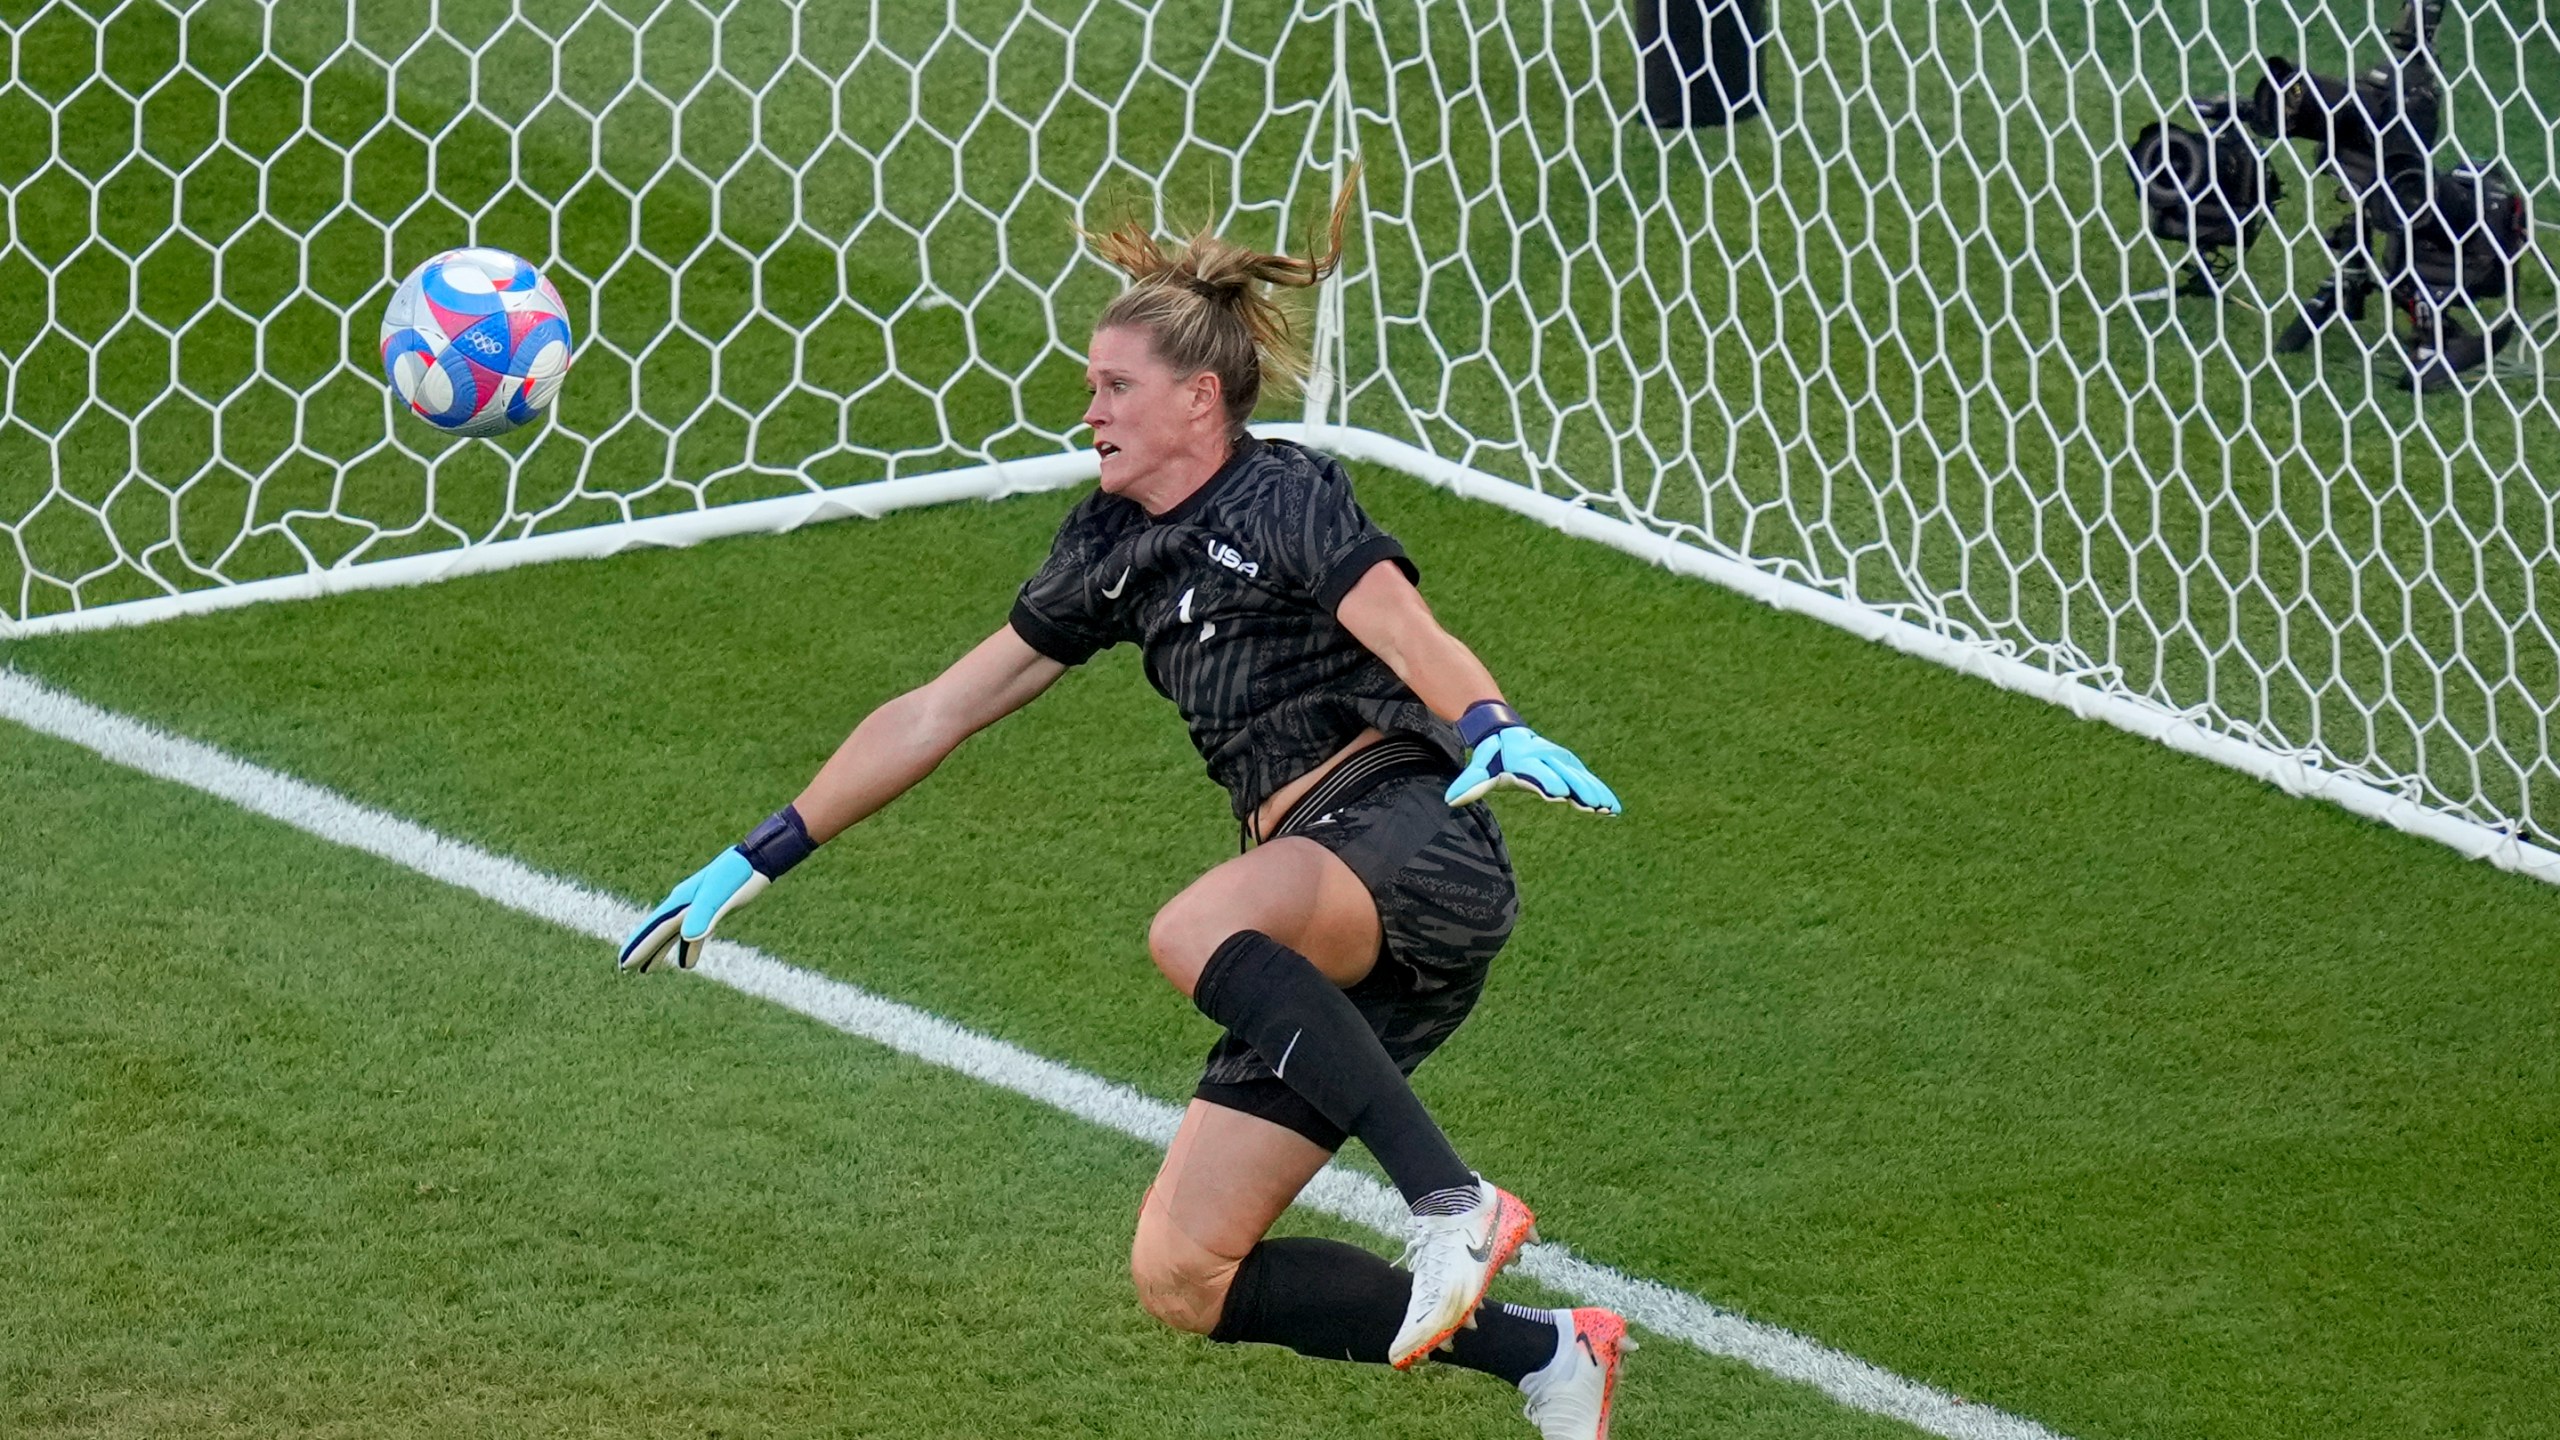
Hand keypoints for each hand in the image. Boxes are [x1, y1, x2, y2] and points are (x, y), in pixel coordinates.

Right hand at [617, 848, 769, 971]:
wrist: (756, 861)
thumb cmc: (737, 876)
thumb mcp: (721, 895)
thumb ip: (705, 914)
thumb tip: (687, 937)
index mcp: (682, 901)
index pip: (655, 927)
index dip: (639, 945)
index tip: (624, 963)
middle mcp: (684, 904)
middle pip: (658, 931)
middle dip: (642, 949)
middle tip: (624, 968)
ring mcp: (696, 907)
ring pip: (672, 934)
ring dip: (660, 951)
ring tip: (647, 970)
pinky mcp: (710, 911)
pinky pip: (692, 934)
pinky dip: (687, 949)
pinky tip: (686, 963)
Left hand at [1445, 725, 1620, 814]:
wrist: (1505, 731)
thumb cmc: (1493, 755)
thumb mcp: (1480, 767)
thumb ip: (1469, 784)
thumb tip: (1450, 800)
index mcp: (1524, 758)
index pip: (1537, 770)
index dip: (1547, 780)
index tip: (1559, 792)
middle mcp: (1546, 757)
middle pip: (1564, 773)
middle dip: (1579, 788)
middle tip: (1593, 805)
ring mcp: (1560, 760)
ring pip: (1580, 776)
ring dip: (1595, 791)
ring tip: (1608, 808)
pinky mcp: (1570, 765)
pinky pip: (1587, 779)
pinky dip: (1600, 790)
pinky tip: (1613, 807)